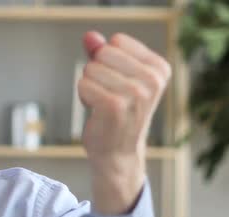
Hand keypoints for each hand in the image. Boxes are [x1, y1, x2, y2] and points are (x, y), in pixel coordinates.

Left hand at [78, 31, 170, 214]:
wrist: (118, 154)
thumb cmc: (116, 113)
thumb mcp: (115, 77)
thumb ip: (102, 53)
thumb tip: (90, 36)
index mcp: (159, 69)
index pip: (117, 42)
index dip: (107, 62)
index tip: (117, 84)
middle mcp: (152, 80)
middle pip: (102, 54)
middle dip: (96, 74)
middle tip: (107, 96)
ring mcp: (134, 93)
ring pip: (90, 69)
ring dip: (89, 87)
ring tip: (103, 106)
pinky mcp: (113, 106)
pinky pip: (83, 85)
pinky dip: (84, 98)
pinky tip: (97, 113)